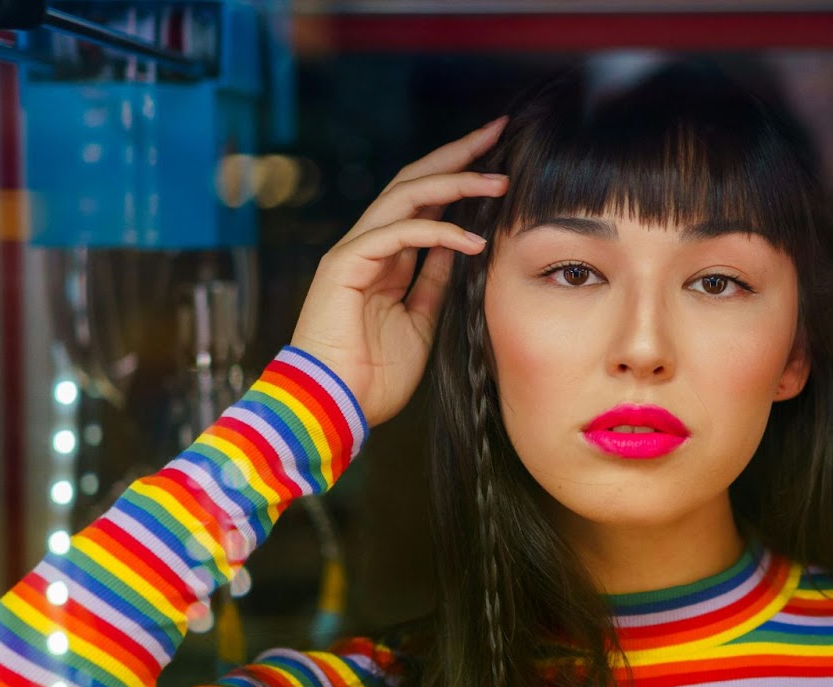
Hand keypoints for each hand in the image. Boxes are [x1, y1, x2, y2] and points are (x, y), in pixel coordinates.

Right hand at [287, 116, 509, 427]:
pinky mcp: (344, 264)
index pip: (424, 202)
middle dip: (456, 156)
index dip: (459, 177)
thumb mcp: (420, 323)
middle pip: (413, 183)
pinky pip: (396, 234)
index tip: (498, 159)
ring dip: (454, 184)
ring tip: (497, 181)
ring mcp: (353, 251)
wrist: (334, 407)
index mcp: (384, 258)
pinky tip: (472, 239)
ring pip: (405, 197)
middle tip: (497, 132)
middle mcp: (367, 245)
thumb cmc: (372, 376)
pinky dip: (437, 233)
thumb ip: (435, 282)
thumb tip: (462, 245)